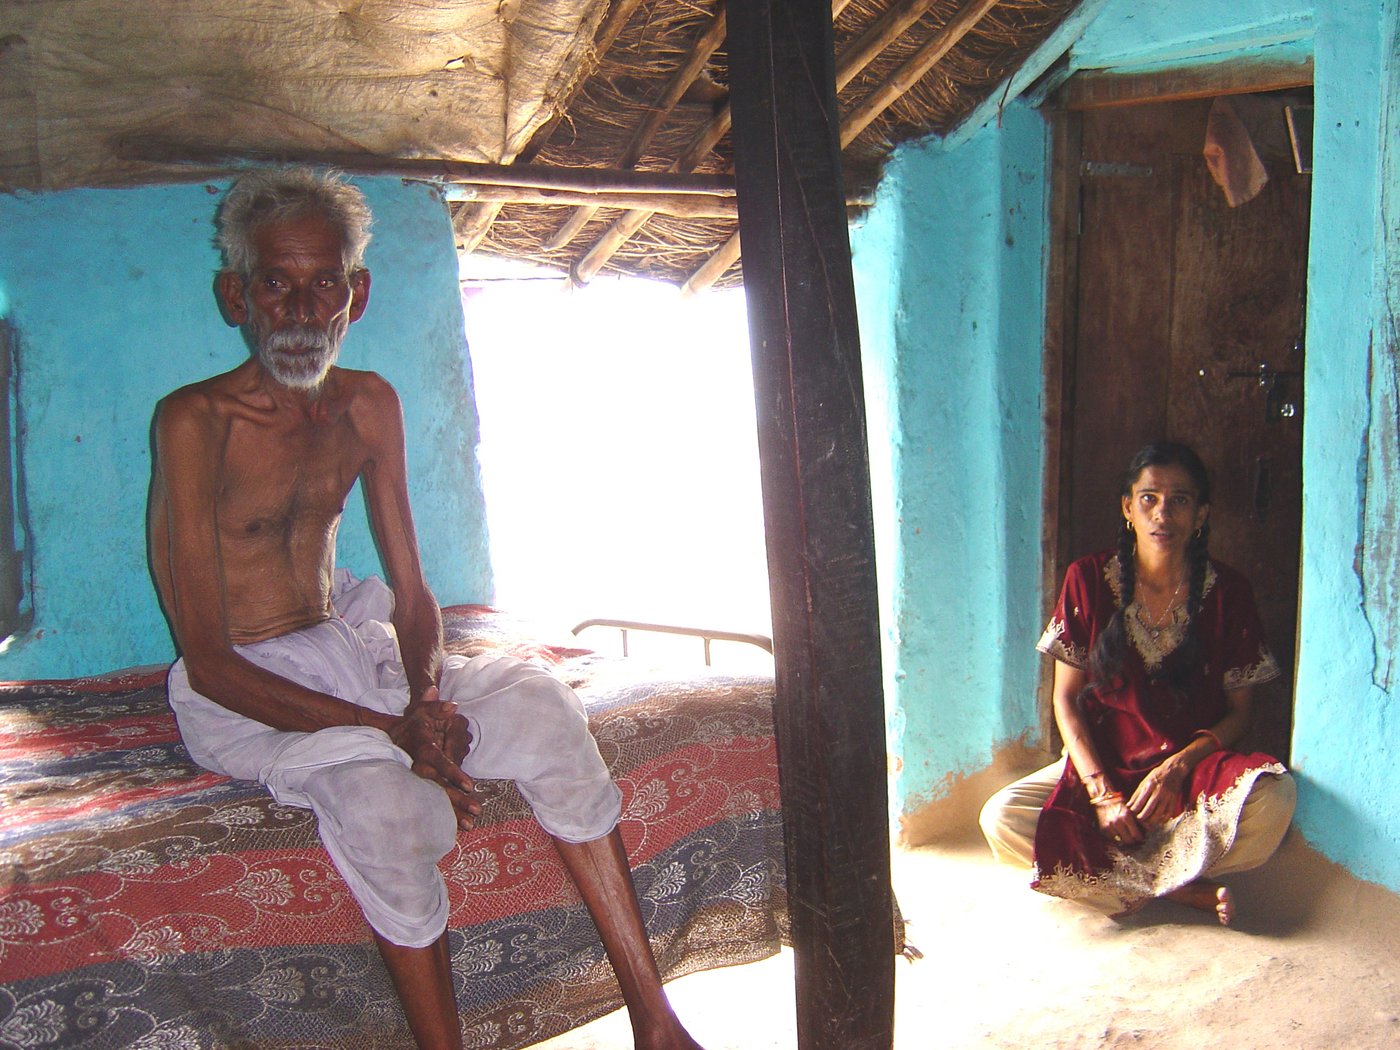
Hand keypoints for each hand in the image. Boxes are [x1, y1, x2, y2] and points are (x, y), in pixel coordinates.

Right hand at [390, 690, 479, 828]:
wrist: (391, 737)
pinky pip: (432, 802)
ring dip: (452, 813)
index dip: (453, 773)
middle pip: (438, 786)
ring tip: (469, 826)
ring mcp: (418, 780)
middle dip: (456, 801)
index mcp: (423, 749)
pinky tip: (456, 827)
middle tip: (476, 811)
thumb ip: (437, 707)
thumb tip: (452, 707)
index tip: (469, 785)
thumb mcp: (423, 710)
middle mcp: (419, 767)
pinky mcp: (420, 788)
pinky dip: (444, 814)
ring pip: (435, 798)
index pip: (439, 761)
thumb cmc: (413, 722)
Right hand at [1094, 796, 1144, 846]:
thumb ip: (1136, 820)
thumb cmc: (1118, 803)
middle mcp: (1118, 822)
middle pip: (1129, 840)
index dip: (1140, 838)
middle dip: (1133, 841)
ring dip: (1124, 841)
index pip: (1136, 835)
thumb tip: (1144, 831)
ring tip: (1127, 838)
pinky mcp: (1103, 829)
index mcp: (1126, 816)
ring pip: (1120, 842)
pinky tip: (1119, 835)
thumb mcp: (1129, 809)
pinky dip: (1116, 839)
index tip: (1140, 837)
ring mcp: (1110, 826)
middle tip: (1135, 840)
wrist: (1102, 799)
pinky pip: (1112, 840)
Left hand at [1127, 756, 1187, 827]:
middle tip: (1139, 820)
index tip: (1132, 813)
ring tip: (1147, 823)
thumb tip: (1129, 806)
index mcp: (1149, 786)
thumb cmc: (1156, 776)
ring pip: (1159, 813)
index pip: (1140, 802)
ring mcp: (1167, 797)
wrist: (1173, 771)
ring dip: (1152, 821)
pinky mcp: (1174, 800)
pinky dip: (1163, 819)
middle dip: (1142, 818)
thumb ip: (1137, 794)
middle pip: (1149, 809)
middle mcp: (1158, 792)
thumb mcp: (1144, 782)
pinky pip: (1169, 813)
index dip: (1134, 810)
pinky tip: (1159, 821)